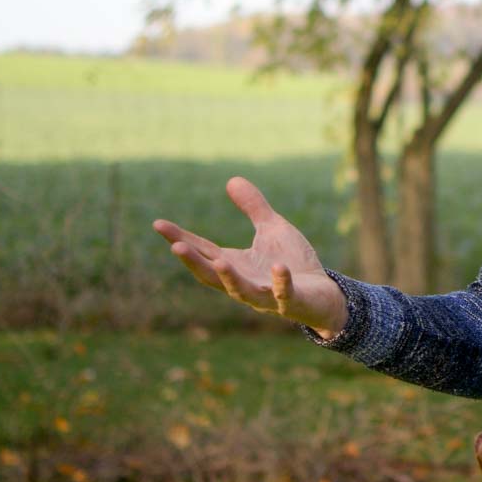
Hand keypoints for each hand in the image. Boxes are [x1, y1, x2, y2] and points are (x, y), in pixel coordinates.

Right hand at [153, 176, 347, 338]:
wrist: (323, 295)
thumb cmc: (294, 263)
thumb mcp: (272, 229)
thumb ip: (253, 208)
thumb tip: (232, 179)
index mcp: (236, 265)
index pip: (203, 251)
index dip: (181, 238)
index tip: (158, 224)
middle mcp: (244, 283)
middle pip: (212, 275)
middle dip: (194, 262)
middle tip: (175, 246)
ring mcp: (266, 296)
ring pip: (241, 291)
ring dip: (229, 277)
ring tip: (218, 260)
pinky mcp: (291, 302)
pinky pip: (283, 293)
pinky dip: (279, 282)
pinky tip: (277, 267)